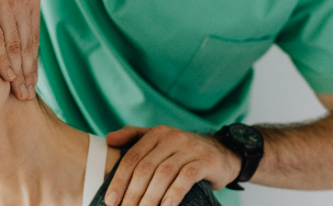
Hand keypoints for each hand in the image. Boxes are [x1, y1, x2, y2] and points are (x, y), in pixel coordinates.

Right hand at [0, 0, 40, 100]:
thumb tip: (10, 16)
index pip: (34, 36)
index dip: (34, 60)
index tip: (33, 79)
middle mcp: (23, 2)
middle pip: (29, 46)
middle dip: (30, 73)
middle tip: (30, 96)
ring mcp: (5, 4)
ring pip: (16, 47)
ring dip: (19, 73)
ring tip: (21, 93)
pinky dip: (3, 60)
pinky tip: (7, 76)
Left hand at [104, 125, 241, 205]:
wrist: (224, 153)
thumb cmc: (184, 152)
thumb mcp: (160, 140)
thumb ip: (134, 138)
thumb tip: (108, 140)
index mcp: (157, 133)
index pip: (132, 157)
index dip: (119, 180)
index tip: (110, 200)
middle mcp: (172, 137)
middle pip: (145, 167)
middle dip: (132, 193)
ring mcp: (190, 148)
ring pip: (163, 174)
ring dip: (150, 197)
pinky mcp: (206, 161)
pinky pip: (186, 177)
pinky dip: (174, 193)